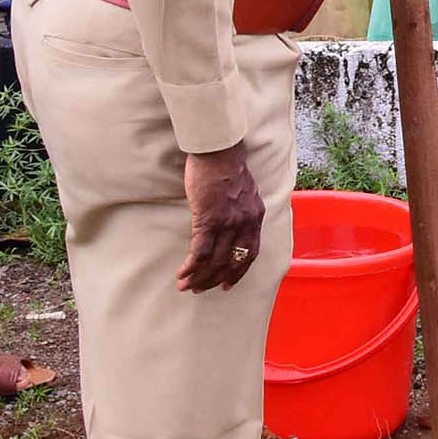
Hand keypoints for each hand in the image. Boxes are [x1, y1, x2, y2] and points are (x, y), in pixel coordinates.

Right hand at [178, 144, 264, 292]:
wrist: (218, 150)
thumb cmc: (226, 165)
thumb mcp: (243, 191)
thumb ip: (241, 209)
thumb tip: (230, 221)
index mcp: (256, 216)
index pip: (251, 253)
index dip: (238, 271)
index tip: (227, 283)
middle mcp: (246, 223)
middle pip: (232, 262)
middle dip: (215, 279)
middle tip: (200, 288)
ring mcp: (228, 222)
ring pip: (215, 261)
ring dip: (200, 277)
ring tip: (187, 286)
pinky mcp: (209, 219)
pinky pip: (200, 251)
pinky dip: (190, 266)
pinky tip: (181, 274)